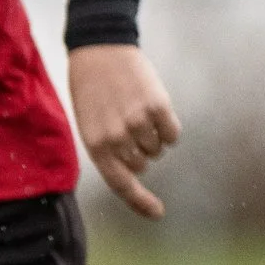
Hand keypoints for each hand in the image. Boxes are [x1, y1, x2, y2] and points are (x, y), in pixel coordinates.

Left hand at [65, 45, 180, 219]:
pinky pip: (173, 134)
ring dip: (153, 137)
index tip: (158, 213)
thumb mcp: (91, 124)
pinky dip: (168, 128)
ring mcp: (138, 122)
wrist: (100, 50)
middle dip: (140, 151)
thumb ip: (109, 149)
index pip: (122, 183)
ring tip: (138, 112)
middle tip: (128, 126)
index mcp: (95, 145)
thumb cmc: (93, 90)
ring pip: (159, 149)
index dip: (141, 202)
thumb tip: (138, 172)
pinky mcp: (158, 107)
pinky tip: (155, 109)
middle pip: (143, 163)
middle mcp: (117, 137)